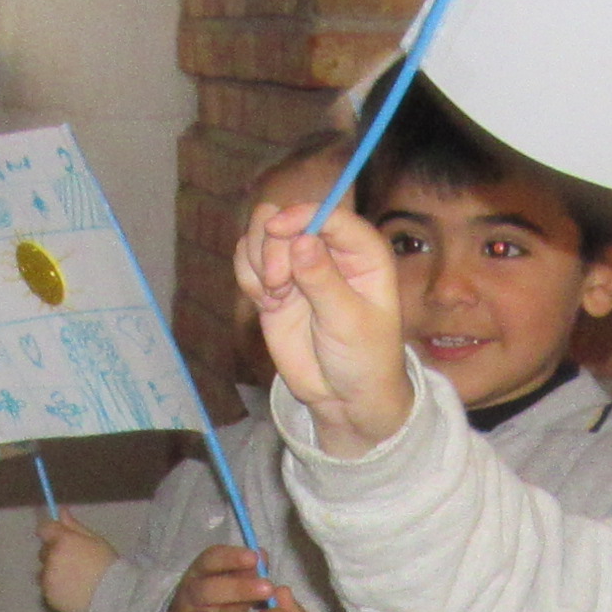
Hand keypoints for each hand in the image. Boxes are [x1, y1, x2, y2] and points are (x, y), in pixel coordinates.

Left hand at [35, 514, 117, 611]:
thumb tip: (60, 511)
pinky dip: (57, 588)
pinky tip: (73, 591)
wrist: (113, 597)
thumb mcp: (95, 540)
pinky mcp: (49, 596)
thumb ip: (74, 526)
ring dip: (54, 572)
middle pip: (43, 551)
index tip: (62, 540)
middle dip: (54, 554)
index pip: (44, 529)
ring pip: (45, 571)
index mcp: (62, 541)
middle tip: (74, 563)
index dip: (52, 533)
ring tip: (75, 580)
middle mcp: (50, 559)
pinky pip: (49, 588)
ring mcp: (48, 579)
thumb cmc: (108, 565)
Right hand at [166, 543, 274, 611]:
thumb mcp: (231, 582)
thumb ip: (247, 570)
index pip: (210, 560)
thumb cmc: (222, 600)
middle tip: (268, 589)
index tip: (254, 558)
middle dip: (237, 589)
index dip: (230, 558)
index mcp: (199, 575)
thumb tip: (261, 557)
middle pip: (206, 591)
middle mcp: (189, 598)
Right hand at [240, 200, 415, 442]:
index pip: (329, 214)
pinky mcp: (274, 285)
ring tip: (273, 296)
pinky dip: (247, 275)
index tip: (276, 230)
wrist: (344, 396)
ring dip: (257, 260)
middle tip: (277, 285)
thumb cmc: (363, 357)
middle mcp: (329, 250)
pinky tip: (265, 302)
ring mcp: (299, 266)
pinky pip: (247, 260)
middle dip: (273, 245)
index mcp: (362, 252)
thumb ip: (323, 280)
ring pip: (262, 234)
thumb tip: (301, 240)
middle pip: (288, 218)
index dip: (301, 215)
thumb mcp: (348, 321)